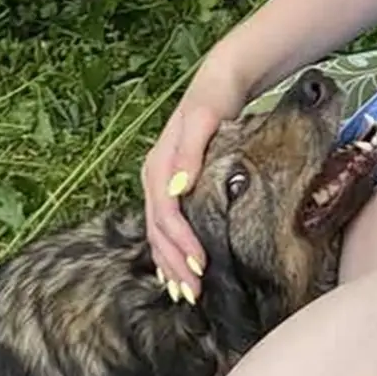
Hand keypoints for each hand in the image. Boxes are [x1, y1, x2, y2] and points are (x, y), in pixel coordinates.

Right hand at [142, 66, 245, 299]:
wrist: (220, 82)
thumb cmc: (215, 99)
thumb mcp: (204, 118)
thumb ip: (189, 151)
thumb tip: (177, 189)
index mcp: (159, 164)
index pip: (164, 212)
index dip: (179, 242)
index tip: (199, 265)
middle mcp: (155, 176)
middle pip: (157, 228)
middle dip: (173, 262)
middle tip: (193, 294)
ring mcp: (162, 182)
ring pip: (158, 231)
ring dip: (169, 263)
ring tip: (184, 292)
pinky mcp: (173, 185)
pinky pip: (165, 225)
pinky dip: (170, 250)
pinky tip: (176, 269)